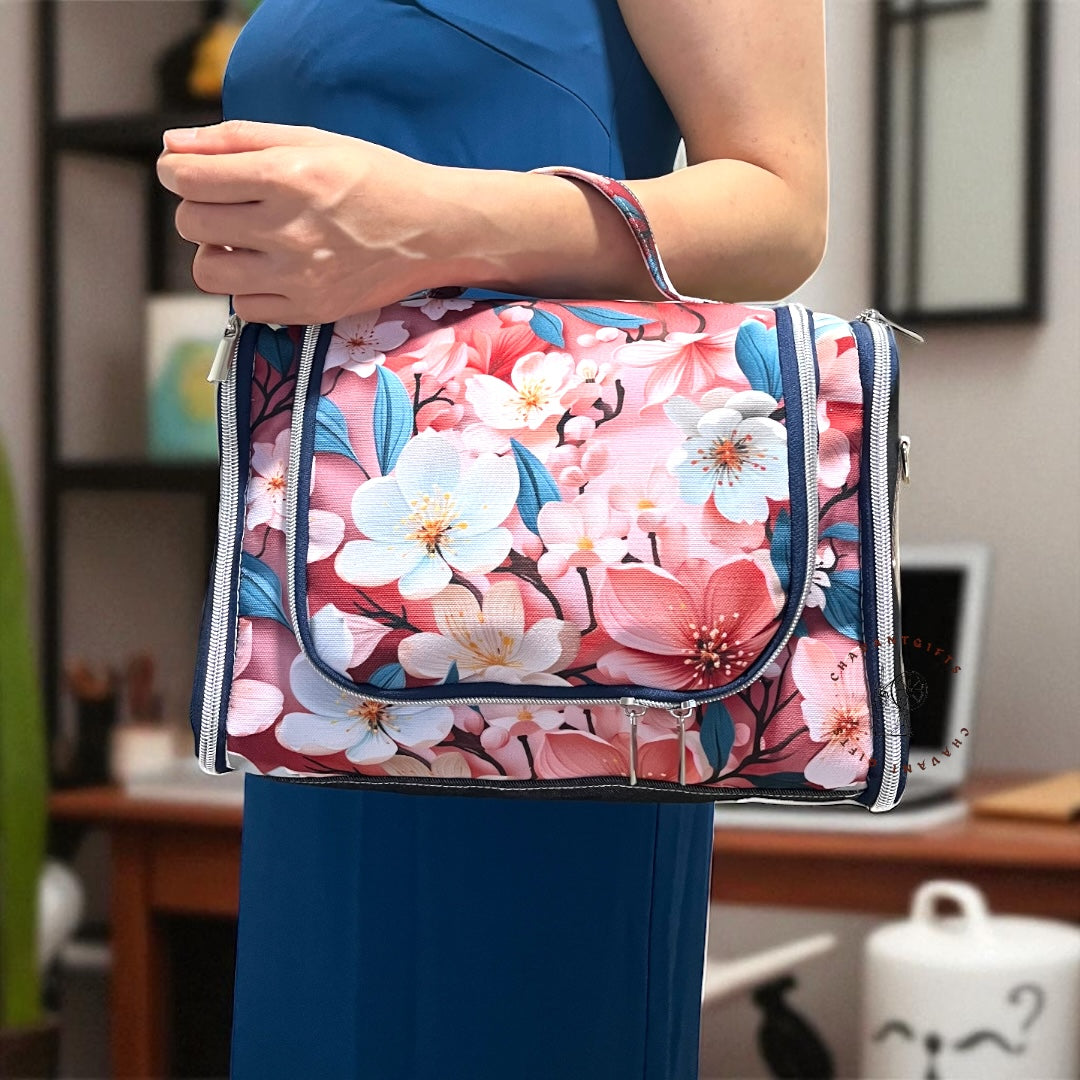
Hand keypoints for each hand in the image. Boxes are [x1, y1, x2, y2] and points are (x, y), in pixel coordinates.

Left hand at [157, 119, 453, 323]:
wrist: (433, 230)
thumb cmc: (373, 178)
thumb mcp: (310, 140)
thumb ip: (237, 140)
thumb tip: (171, 146)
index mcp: (288, 176)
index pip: (189, 179)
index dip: (176, 171)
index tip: (187, 172)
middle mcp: (290, 230)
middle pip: (191, 224)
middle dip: (199, 209)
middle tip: (229, 204)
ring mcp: (300, 277)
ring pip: (208, 271)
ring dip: (216, 252)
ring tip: (246, 240)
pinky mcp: (311, 310)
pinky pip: (243, 307)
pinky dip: (247, 287)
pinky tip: (271, 269)